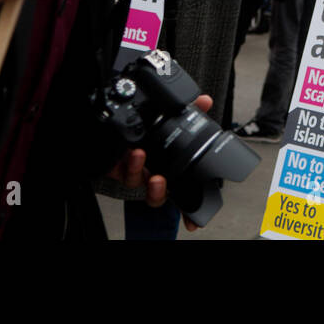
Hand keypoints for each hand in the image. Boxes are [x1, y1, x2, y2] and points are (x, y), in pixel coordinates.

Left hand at [109, 93, 213, 232]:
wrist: (118, 125)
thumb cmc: (150, 129)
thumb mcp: (174, 117)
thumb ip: (190, 110)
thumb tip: (205, 101)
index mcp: (171, 167)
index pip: (182, 190)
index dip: (189, 210)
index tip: (193, 223)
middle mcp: (155, 173)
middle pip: (161, 194)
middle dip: (161, 192)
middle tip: (161, 181)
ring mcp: (138, 173)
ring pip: (142, 186)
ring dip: (145, 178)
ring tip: (145, 162)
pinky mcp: (120, 168)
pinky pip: (124, 174)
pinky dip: (131, 165)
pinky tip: (134, 153)